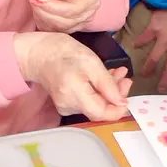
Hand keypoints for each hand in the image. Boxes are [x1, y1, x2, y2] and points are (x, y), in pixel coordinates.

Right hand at [14, 32, 131, 120]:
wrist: (38, 53)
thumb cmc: (64, 52)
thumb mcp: (90, 61)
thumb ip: (107, 83)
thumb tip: (122, 103)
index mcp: (74, 94)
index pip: (101, 114)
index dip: (118, 108)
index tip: (127, 92)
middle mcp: (69, 106)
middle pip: (99, 109)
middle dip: (115, 94)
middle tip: (125, 76)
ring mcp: (66, 107)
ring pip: (95, 104)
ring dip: (108, 90)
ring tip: (117, 73)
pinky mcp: (65, 104)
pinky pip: (87, 100)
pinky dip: (98, 90)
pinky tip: (104, 78)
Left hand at [29, 0, 99, 33]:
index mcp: (91, 0)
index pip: (70, 10)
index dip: (50, 6)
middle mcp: (88, 15)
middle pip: (63, 21)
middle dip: (43, 10)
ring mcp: (78, 24)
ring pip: (56, 28)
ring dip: (40, 15)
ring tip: (34, 0)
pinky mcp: (67, 29)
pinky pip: (51, 30)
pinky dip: (41, 20)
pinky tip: (39, 8)